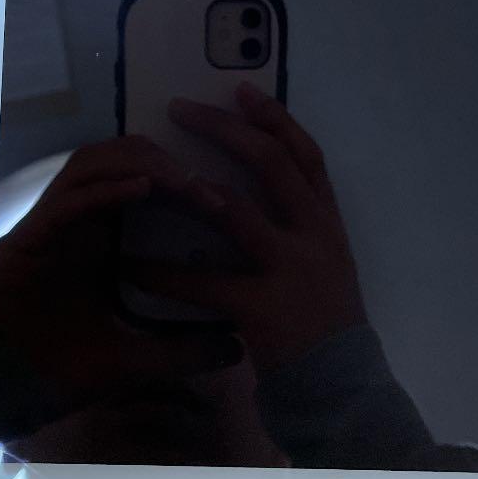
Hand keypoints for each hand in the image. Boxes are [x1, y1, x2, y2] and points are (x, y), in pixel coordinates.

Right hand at [0, 135, 239, 399]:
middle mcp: (82, 214)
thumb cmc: (59, 362)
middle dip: (168, 161)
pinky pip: (69, 198)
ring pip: (96, 161)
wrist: (1, 384)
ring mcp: (55, 219)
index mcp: (105, 230)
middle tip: (206, 190)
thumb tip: (237, 349)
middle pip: (124, 155)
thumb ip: (182, 352)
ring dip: (141, 164)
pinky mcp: (32, 234)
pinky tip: (140, 190)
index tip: (224, 203)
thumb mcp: (136, 359)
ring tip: (181, 183)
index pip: (148, 177)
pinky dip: (105, 188)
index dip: (186, 178)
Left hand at [122, 83, 366, 372]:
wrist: (344, 389)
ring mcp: (292, 269)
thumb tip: (252, 183)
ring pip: (235, 211)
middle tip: (182, 108)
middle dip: (226, 129)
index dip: (275, 118)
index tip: (242, 89)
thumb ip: (298, 223)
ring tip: (148, 170)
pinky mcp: (264, 309)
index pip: (306, 155)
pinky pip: (204, 284)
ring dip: (186, 187)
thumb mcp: (326, 260)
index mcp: (327, 222)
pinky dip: (164, 274)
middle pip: (272, 164)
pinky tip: (133, 267)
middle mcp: (315, 236)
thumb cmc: (326, 320)